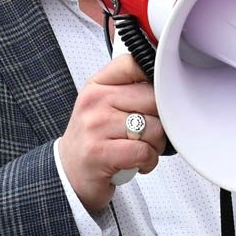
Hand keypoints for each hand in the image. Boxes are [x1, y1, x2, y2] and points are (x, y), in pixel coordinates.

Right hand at [60, 51, 164, 211]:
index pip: (134, 64)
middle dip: (162, 121)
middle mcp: (95, 101)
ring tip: (141, 149)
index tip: (158, 96)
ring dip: (156, 145)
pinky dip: (149, 162)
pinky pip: (144, 152)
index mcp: (98, 85)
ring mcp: (95, 126)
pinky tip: (138, 163)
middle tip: (150, 132)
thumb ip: (130, 90)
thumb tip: (167, 83)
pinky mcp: (99, 153)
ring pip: (154, 128)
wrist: (69, 172)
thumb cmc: (94, 138)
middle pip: (153, 99)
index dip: (156, 80)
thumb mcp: (104, 105)